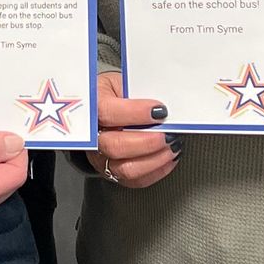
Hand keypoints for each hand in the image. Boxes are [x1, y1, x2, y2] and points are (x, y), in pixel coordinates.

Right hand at [87, 70, 176, 192]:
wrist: (102, 109)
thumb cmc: (114, 94)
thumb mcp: (122, 82)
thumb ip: (138, 92)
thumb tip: (163, 102)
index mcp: (91, 107)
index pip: (107, 112)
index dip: (135, 113)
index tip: (159, 110)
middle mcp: (92, 137)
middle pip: (114, 146)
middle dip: (148, 141)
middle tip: (168, 132)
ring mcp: (101, 158)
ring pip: (125, 168)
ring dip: (155, 158)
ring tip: (171, 146)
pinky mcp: (113, 173)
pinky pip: (135, 180)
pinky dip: (157, 170)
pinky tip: (168, 157)